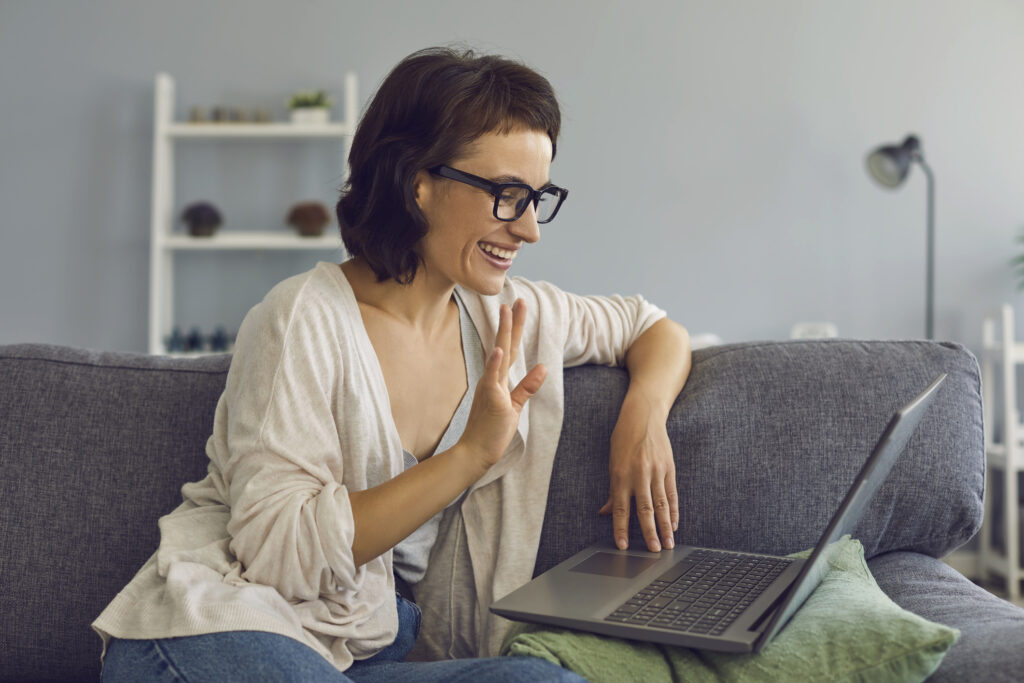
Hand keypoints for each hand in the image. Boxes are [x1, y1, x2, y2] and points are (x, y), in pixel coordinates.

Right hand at [458, 299, 546, 469]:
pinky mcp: (491, 399)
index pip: (510, 349)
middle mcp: (493, 379)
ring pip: (499, 355)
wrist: (476, 451)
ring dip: (504, 333)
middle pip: (506, 345)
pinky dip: (495, 363)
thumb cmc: (492, 430)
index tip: (518, 309)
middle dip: (512, 322)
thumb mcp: (514, 406)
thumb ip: (527, 386)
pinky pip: (493, 378)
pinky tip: (498, 348)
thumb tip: (542, 367)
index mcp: (499, 379)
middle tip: (518, 300)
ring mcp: (491, 387)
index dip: (515, 329)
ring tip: (507, 311)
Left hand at [599, 396, 677, 551]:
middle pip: (645, 509)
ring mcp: (656, 471)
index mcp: (620, 474)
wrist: (644, 415)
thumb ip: (612, 490)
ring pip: (661, 504)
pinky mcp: (669, 468)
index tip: (623, 546)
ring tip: (668, 543)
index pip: (621, 508)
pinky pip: (672, 494)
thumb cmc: (624, 438)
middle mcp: (639, 474)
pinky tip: (673, 524)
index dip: (621, 529)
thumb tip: (606, 513)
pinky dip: (673, 511)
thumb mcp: (612, 461)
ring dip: (664, 527)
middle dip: (649, 533)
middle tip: (654, 551)